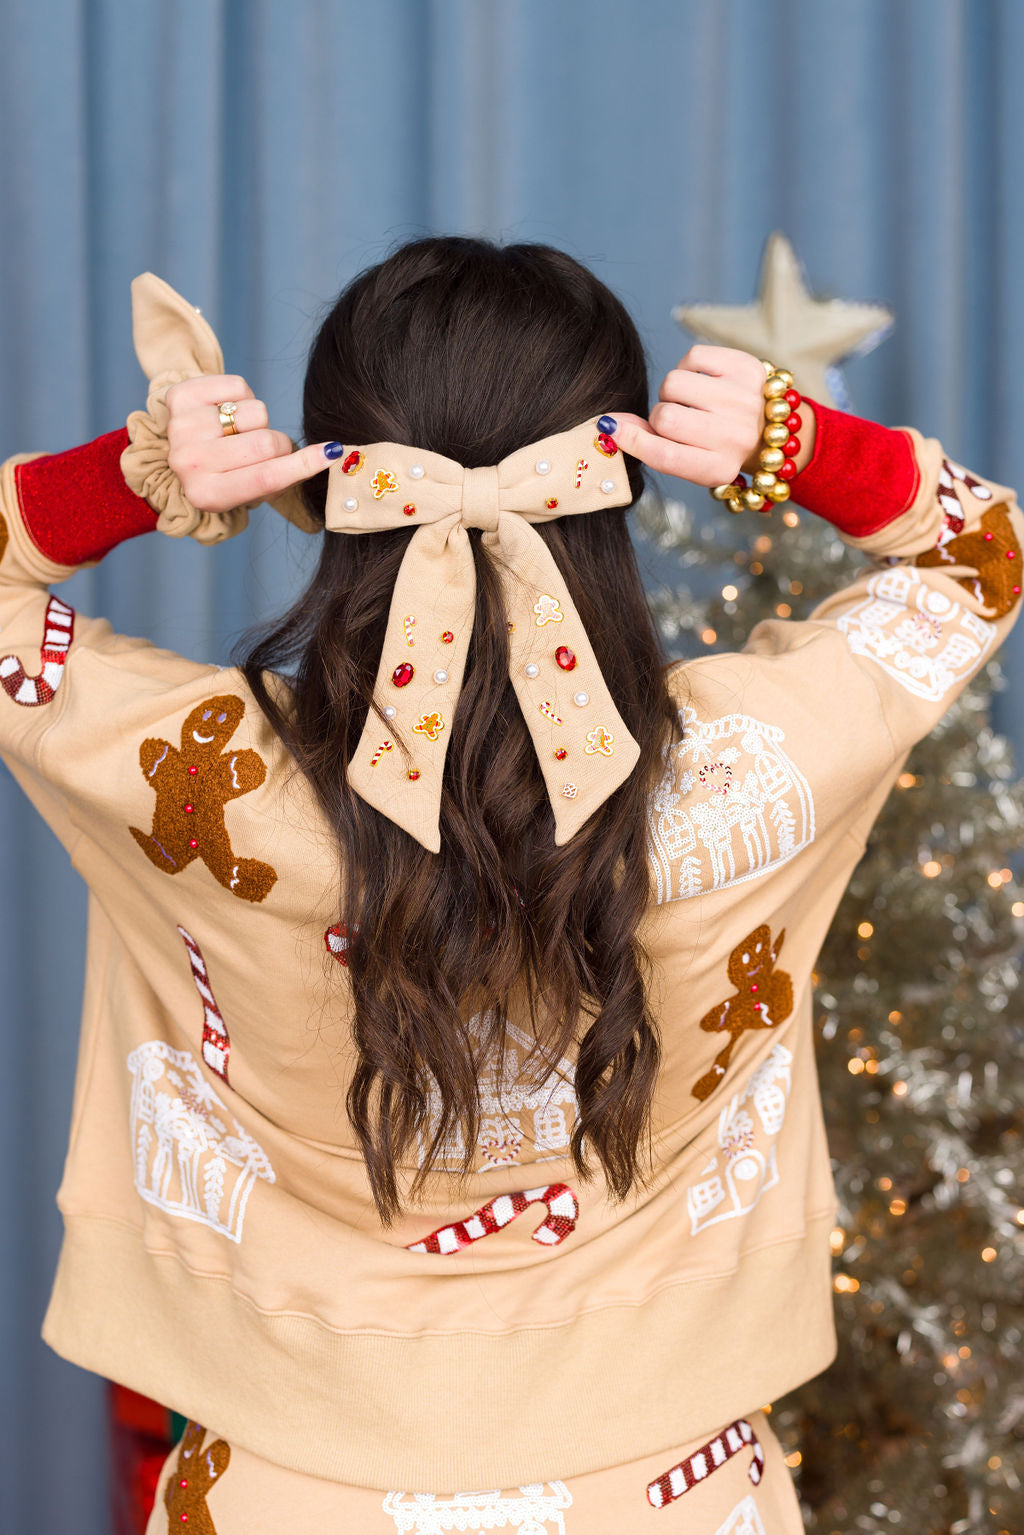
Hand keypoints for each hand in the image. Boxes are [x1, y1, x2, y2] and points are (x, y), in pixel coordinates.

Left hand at [165, 374, 336, 514]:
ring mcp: (182, 428)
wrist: (177, 448)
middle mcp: (189, 463)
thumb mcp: (249, 490)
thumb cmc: (225, 472)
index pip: (266, 478)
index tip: (332, 453)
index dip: (303, 465)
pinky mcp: (179, 397)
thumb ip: (285, 477)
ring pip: (255, 412)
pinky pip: (238, 386)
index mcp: (208, 495)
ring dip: (257, 420)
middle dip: (278, 443)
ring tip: (237, 431)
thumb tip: (332, 452)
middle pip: (266, 443)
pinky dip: (242, 396)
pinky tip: (225, 411)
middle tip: (265, 448)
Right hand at [608, 346, 766, 485]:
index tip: (609, 428)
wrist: (771, 431)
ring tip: (692, 401)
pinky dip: (689, 366)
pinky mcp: (748, 368)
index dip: (632, 441)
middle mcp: (734, 437)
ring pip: (674, 382)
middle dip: (660, 414)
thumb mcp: (688, 459)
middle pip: (665, 417)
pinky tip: (704, 381)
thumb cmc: (717, 447)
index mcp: (717, 468)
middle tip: (679, 420)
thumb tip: (609, 424)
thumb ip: (649, 444)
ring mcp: (744, 401)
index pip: (664, 456)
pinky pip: (693, 355)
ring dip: (673, 391)